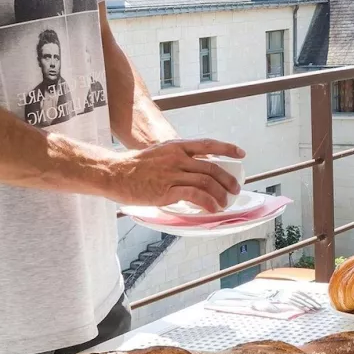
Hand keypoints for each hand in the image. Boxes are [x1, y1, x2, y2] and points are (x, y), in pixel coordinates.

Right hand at [102, 138, 244, 210]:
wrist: (113, 173)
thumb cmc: (133, 166)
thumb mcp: (159, 154)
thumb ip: (176, 159)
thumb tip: (193, 170)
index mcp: (176, 146)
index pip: (208, 144)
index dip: (227, 148)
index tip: (240, 153)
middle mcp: (177, 158)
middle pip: (211, 167)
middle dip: (227, 179)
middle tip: (234, 188)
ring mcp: (172, 174)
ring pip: (206, 182)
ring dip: (220, 194)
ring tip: (224, 202)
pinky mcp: (166, 190)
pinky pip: (194, 196)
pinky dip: (207, 202)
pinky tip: (211, 209)